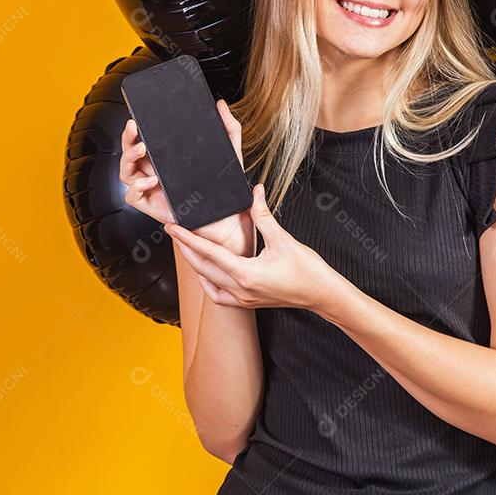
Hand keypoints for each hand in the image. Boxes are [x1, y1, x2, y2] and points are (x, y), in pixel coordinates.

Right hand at [119, 98, 254, 259]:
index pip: (145, 141)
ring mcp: (152, 190)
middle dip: (127, 138)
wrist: (227, 220)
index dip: (136, 130)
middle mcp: (156, 173)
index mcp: (168, 161)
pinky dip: (136, 187)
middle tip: (134, 127)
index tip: (137, 117)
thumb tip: (220, 104)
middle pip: (130, 153)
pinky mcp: (152, 207)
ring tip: (142, 149)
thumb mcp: (230, 153)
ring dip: (128, 158)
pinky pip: (132, 196)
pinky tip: (150, 180)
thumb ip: (228, 127)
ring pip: (126, 172)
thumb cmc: (225, 191)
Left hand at [164, 183, 337, 310]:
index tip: (172, 227)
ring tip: (186, 247)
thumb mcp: (283, 239)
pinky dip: (209, 283)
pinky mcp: (248, 302)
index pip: (209, 252)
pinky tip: (207, 273)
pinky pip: (219, 296)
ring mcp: (243, 298)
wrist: (322, 295)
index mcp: (246, 273)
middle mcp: (240, 289)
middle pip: (203, 267)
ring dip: (196, 264)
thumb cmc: (307, 270)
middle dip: (185, 249)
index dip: (187, 238)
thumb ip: (263, 215)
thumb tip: (255, 192)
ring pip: (208, 282)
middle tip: (173, 232)